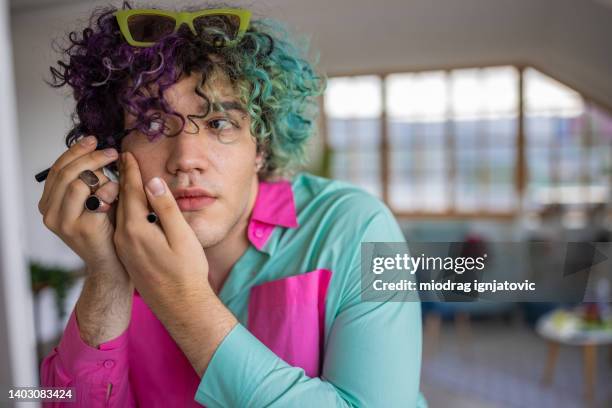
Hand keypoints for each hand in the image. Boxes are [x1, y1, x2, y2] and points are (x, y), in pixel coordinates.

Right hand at [38, 135, 123, 270]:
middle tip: (112, 152)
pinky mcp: (82, 228)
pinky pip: (97, 197)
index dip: (76, 151)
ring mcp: (64, 222)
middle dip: (92, 157)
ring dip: (103, 177)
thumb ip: (88, 180)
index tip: (93, 140)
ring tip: (116, 184)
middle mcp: (50, 213)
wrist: (112, 263)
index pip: (58, 168)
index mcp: (49, 203)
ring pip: (78, 182)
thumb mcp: (91, 200)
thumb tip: (96, 149)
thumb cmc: (106, 228)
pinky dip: (111, 190)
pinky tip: (118, 195)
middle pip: (67, 172)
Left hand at [113, 152, 209, 311]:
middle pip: (121, 200)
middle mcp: (124, 237)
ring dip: (123, 193)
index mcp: (137, 229)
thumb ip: (166, 207)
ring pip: (121, 212)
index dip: (131, 171)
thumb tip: (153, 182)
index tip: (129, 154)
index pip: (131, 191)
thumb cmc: (187, 271)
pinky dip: (126, 209)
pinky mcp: (128, 255)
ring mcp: (124, 248)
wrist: (180, 305)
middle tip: (123, 158)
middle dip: (123, 178)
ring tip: (126, 176)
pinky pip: (123, 225)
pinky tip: (132, 205)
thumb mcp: (182, 236)